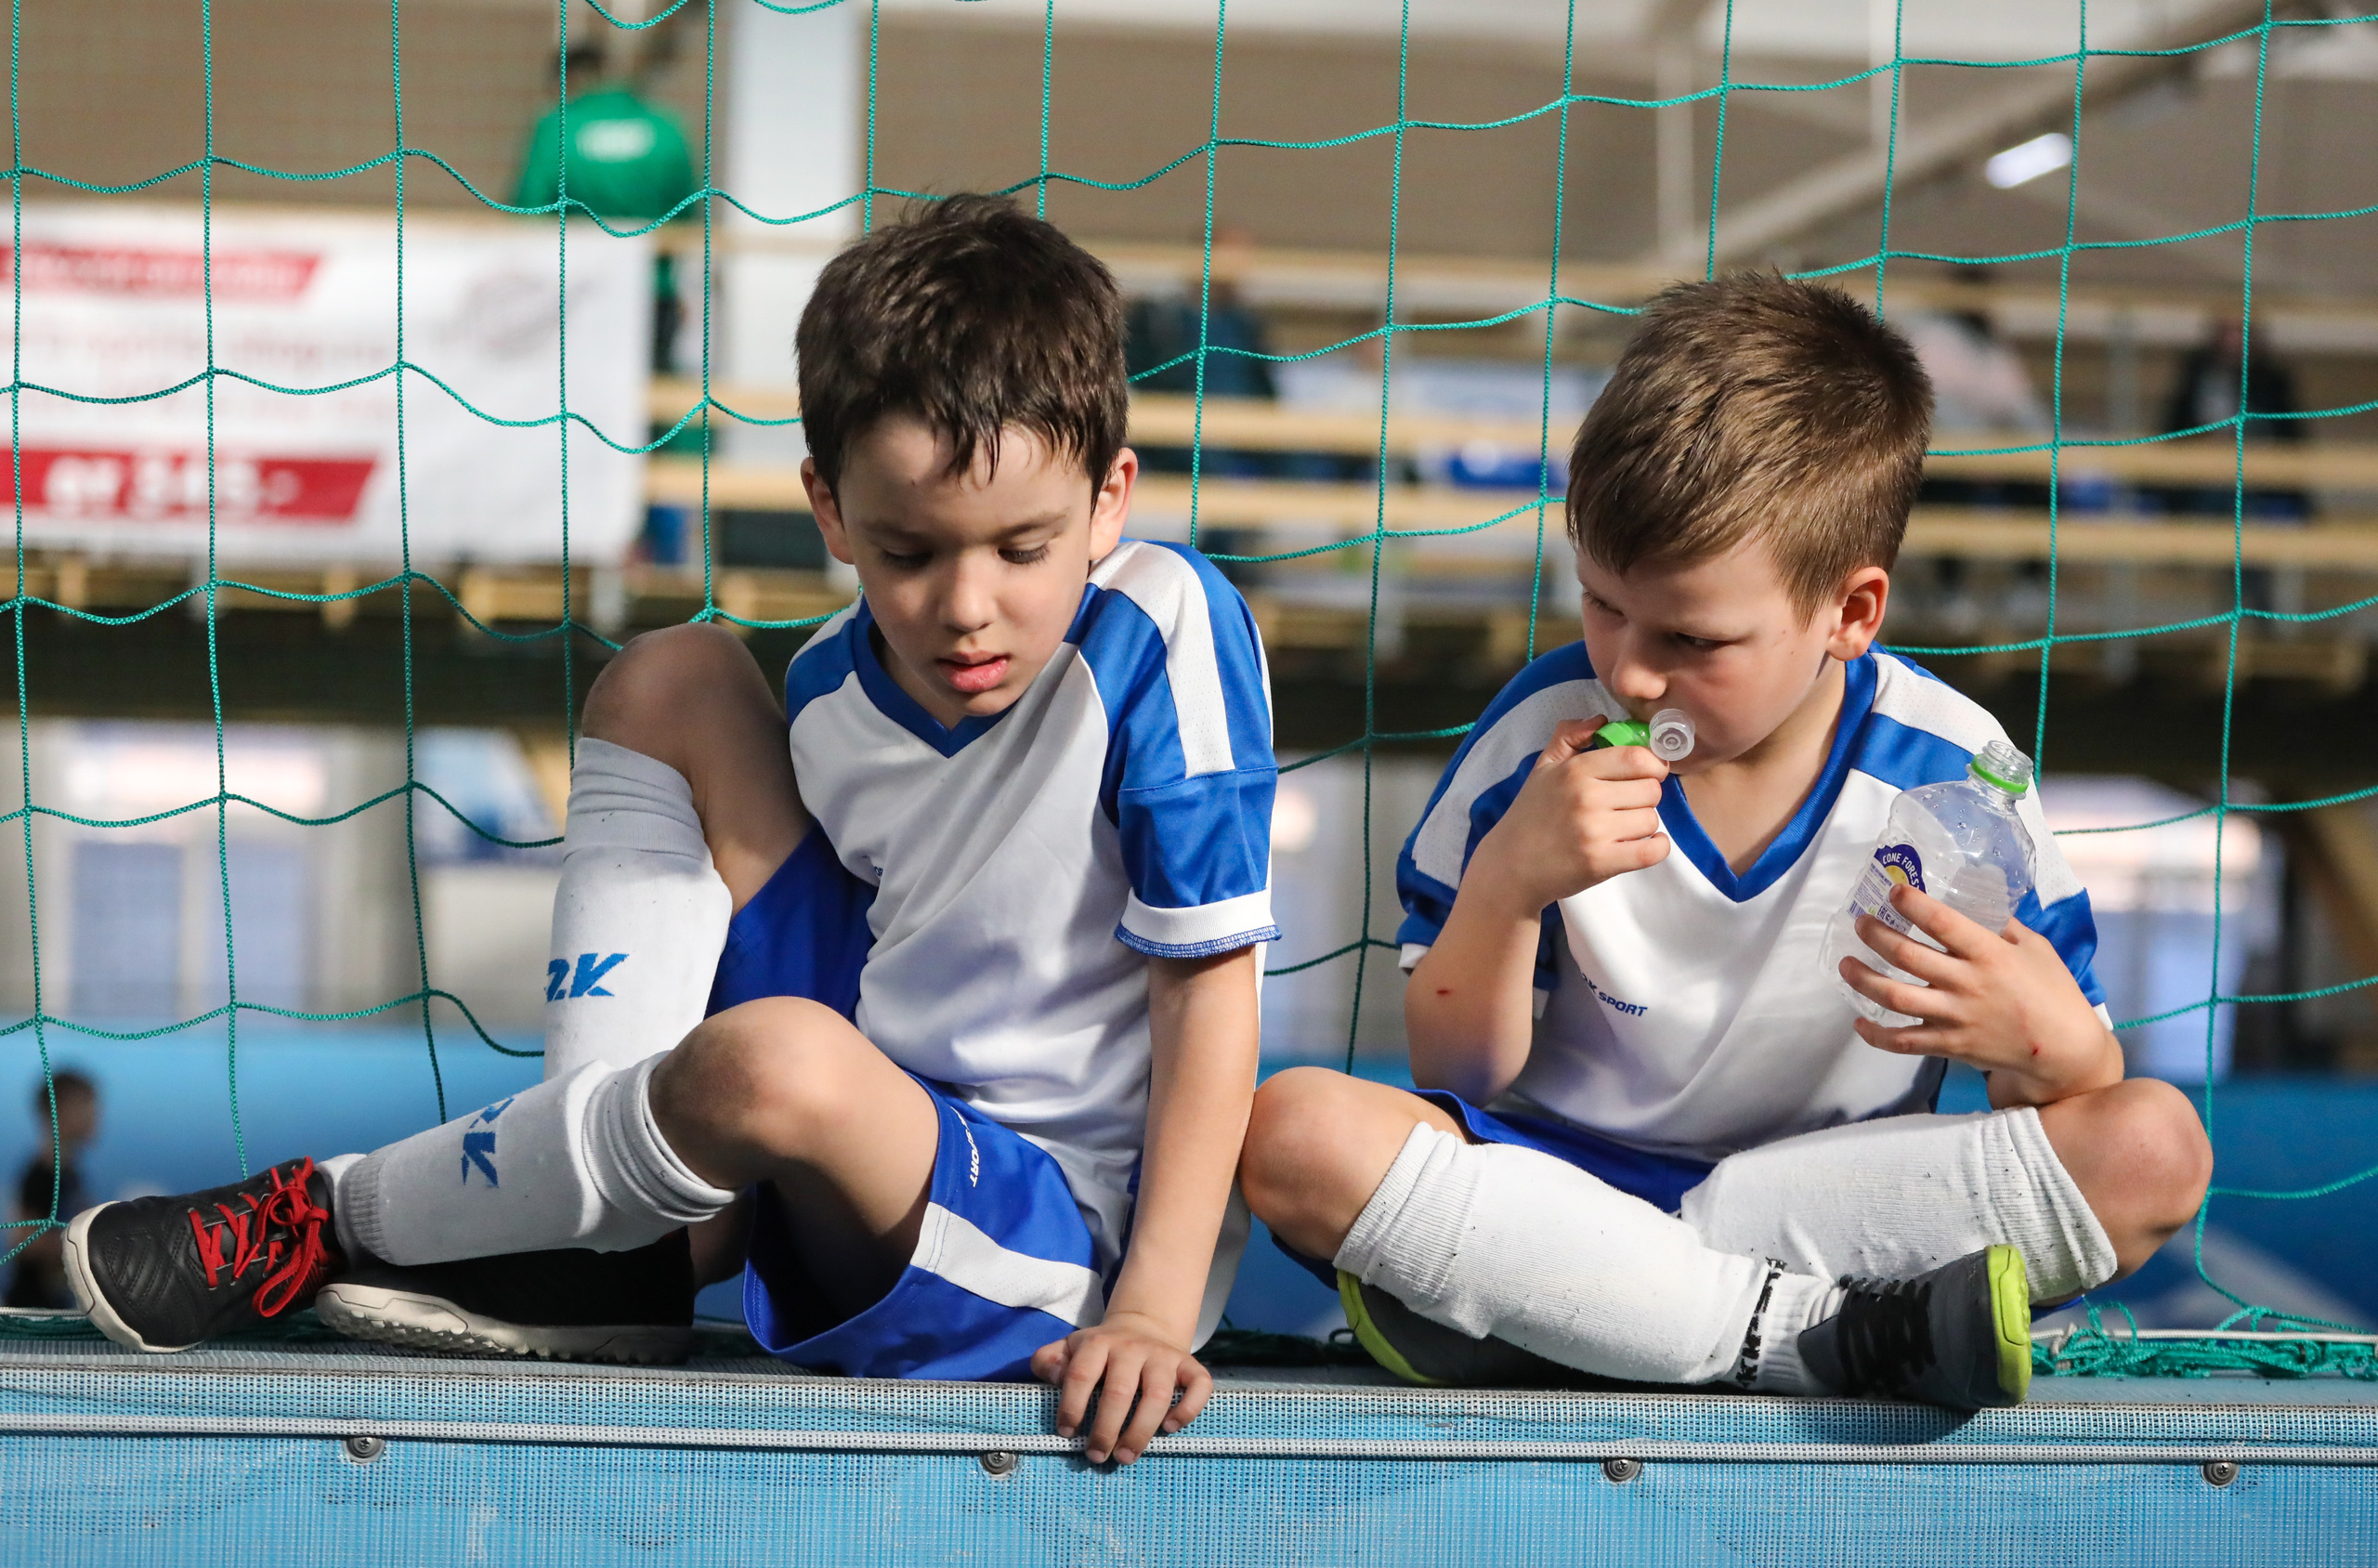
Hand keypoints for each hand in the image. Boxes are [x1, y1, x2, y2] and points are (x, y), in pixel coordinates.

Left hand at [1030, 1310, 1213, 1464]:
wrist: (1145, 1325)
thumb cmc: (1101, 1350)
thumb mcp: (1070, 1348)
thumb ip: (1049, 1361)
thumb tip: (1054, 1378)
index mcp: (1099, 1343)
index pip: (1081, 1374)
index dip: (1071, 1406)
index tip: (1067, 1433)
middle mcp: (1132, 1347)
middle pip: (1120, 1391)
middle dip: (1106, 1429)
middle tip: (1097, 1456)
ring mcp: (1163, 1356)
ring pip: (1157, 1393)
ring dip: (1141, 1430)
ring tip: (1126, 1456)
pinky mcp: (1190, 1364)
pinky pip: (1198, 1385)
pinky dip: (1187, 1409)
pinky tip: (1169, 1428)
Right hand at [1470, 716, 1668, 913]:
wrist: (1510, 867)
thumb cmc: (1531, 815)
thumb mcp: (1543, 768)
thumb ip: (1569, 736)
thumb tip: (1601, 720)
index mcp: (1575, 771)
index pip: (1637, 757)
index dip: (1652, 764)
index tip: (1646, 774)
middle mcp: (1586, 798)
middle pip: (1651, 789)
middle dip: (1645, 797)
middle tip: (1626, 806)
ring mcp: (1594, 832)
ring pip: (1651, 820)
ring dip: (1643, 825)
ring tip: (1622, 828)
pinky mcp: (1601, 863)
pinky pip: (1653, 851)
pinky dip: (1657, 847)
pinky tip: (1645, 845)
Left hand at [1840, 881, 2121, 1105]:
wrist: (2063, 1051)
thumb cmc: (2052, 992)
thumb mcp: (2035, 948)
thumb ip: (2003, 926)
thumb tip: (1972, 901)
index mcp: (1990, 954)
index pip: (1943, 923)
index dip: (1913, 904)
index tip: (1893, 891)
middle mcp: (1967, 983)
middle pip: (1906, 956)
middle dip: (1875, 935)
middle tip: (1859, 923)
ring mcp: (1955, 1017)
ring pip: (1895, 998)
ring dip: (1863, 980)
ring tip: (1845, 965)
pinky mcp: (1949, 1046)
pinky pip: (1903, 1042)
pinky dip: (1876, 1035)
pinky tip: (1859, 1021)